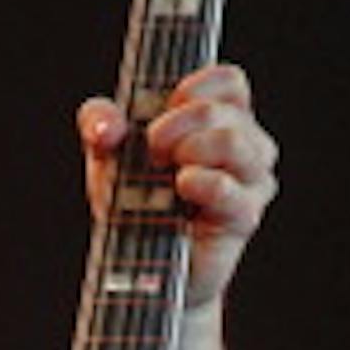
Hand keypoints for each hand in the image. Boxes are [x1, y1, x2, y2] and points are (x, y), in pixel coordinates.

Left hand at [77, 63, 278, 311]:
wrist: (138, 268)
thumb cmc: (131, 203)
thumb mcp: (108, 156)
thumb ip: (99, 124)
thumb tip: (105, 125)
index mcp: (221, 120)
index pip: (230, 82)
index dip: (195, 86)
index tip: (163, 108)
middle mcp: (245, 146)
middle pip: (223, 110)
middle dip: (176, 124)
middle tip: (151, 149)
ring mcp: (250, 182)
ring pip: (233, 142)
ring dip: (189, 149)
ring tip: (166, 172)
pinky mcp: (243, 217)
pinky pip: (228, 188)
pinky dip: (200, 182)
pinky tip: (181, 186)